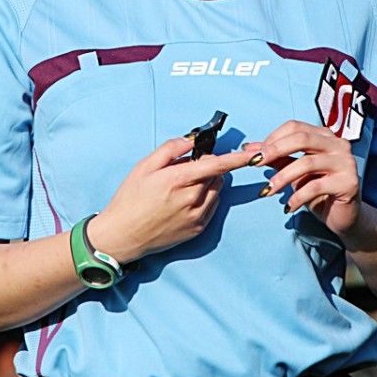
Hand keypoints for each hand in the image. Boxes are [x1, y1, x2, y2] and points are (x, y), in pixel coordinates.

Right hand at [86, 136, 255, 263]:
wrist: (122, 235)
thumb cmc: (129, 199)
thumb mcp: (144, 167)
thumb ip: (171, 149)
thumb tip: (192, 140)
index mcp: (178, 180)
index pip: (217, 165)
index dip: (238, 158)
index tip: (254, 153)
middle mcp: (192, 199)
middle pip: (217, 175)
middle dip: (209, 165)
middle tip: (186, 167)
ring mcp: (196, 217)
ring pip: (216, 190)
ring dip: (209, 181)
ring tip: (184, 184)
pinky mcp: (197, 229)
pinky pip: (212, 206)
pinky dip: (206, 197)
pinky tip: (185, 199)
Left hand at [242, 119, 361, 239]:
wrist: (343, 216)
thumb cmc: (318, 191)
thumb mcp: (295, 171)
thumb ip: (277, 158)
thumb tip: (250, 149)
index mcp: (325, 135)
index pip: (296, 127)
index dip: (273, 138)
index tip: (255, 154)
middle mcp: (339, 144)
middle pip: (301, 139)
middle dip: (274, 150)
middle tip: (255, 163)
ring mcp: (346, 162)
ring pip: (307, 163)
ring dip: (282, 177)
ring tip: (268, 190)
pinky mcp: (349, 183)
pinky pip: (316, 186)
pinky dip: (297, 197)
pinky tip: (288, 207)